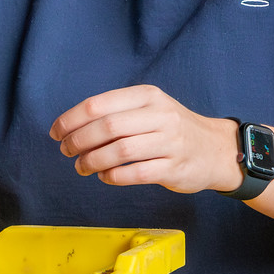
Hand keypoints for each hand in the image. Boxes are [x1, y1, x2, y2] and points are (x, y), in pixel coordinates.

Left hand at [50, 85, 239, 192]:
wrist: (216, 149)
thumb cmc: (173, 129)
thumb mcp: (150, 109)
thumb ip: (117, 113)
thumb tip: (71, 127)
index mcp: (148, 96)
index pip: (99, 105)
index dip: (71, 120)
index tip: (57, 133)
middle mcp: (160, 115)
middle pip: (106, 128)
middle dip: (78, 142)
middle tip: (67, 152)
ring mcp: (169, 142)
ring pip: (119, 151)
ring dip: (92, 162)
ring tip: (82, 167)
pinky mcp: (173, 168)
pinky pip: (135, 174)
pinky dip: (113, 177)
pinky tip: (105, 176)